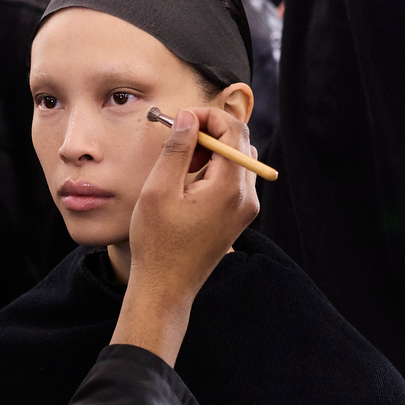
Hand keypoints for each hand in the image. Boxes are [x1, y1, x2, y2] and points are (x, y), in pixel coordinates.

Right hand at [111, 106, 258, 362]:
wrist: (167, 288)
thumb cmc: (157, 242)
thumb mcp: (159, 189)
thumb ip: (177, 149)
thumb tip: (188, 118)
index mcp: (230, 188)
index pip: (232, 131)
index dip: (207, 116)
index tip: (180, 119)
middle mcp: (247, 196)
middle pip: (240, 142)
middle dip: (209, 132)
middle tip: (178, 139)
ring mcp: (246, 208)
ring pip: (238, 159)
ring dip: (211, 151)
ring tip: (180, 166)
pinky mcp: (239, 216)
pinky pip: (234, 179)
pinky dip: (214, 170)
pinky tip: (188, 183)